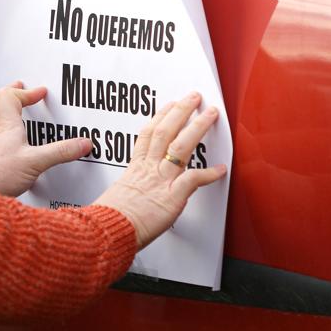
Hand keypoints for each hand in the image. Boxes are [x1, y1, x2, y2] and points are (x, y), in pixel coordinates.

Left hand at [0, 82, 90, 197]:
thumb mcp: (36, 161)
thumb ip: (60, 152)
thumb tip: (84, 143)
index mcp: (6, 126)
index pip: (11, 97)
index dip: (27, 93)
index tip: (42, 92)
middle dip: (9, 93)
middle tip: (19, 88)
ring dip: (2, 109)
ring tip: (14, 109)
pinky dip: (3, 130)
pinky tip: (12, 140)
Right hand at [92, 93, 227, 247]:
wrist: (109, 232)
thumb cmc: (109, 221)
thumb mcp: (115, 199)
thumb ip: (129, 193)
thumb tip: (133, 198)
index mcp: (134, 170)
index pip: (147, 135)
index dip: (160, 117)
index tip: (168, 106)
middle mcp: (149, 170)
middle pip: (165, 131)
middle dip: (181, 111)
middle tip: (193, 97)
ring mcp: (161, 180)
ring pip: (181, 145)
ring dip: (197, 127)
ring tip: (210, 114)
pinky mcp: (172, 196)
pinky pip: (194, 179)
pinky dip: (209, 173)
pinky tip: (221, 168)